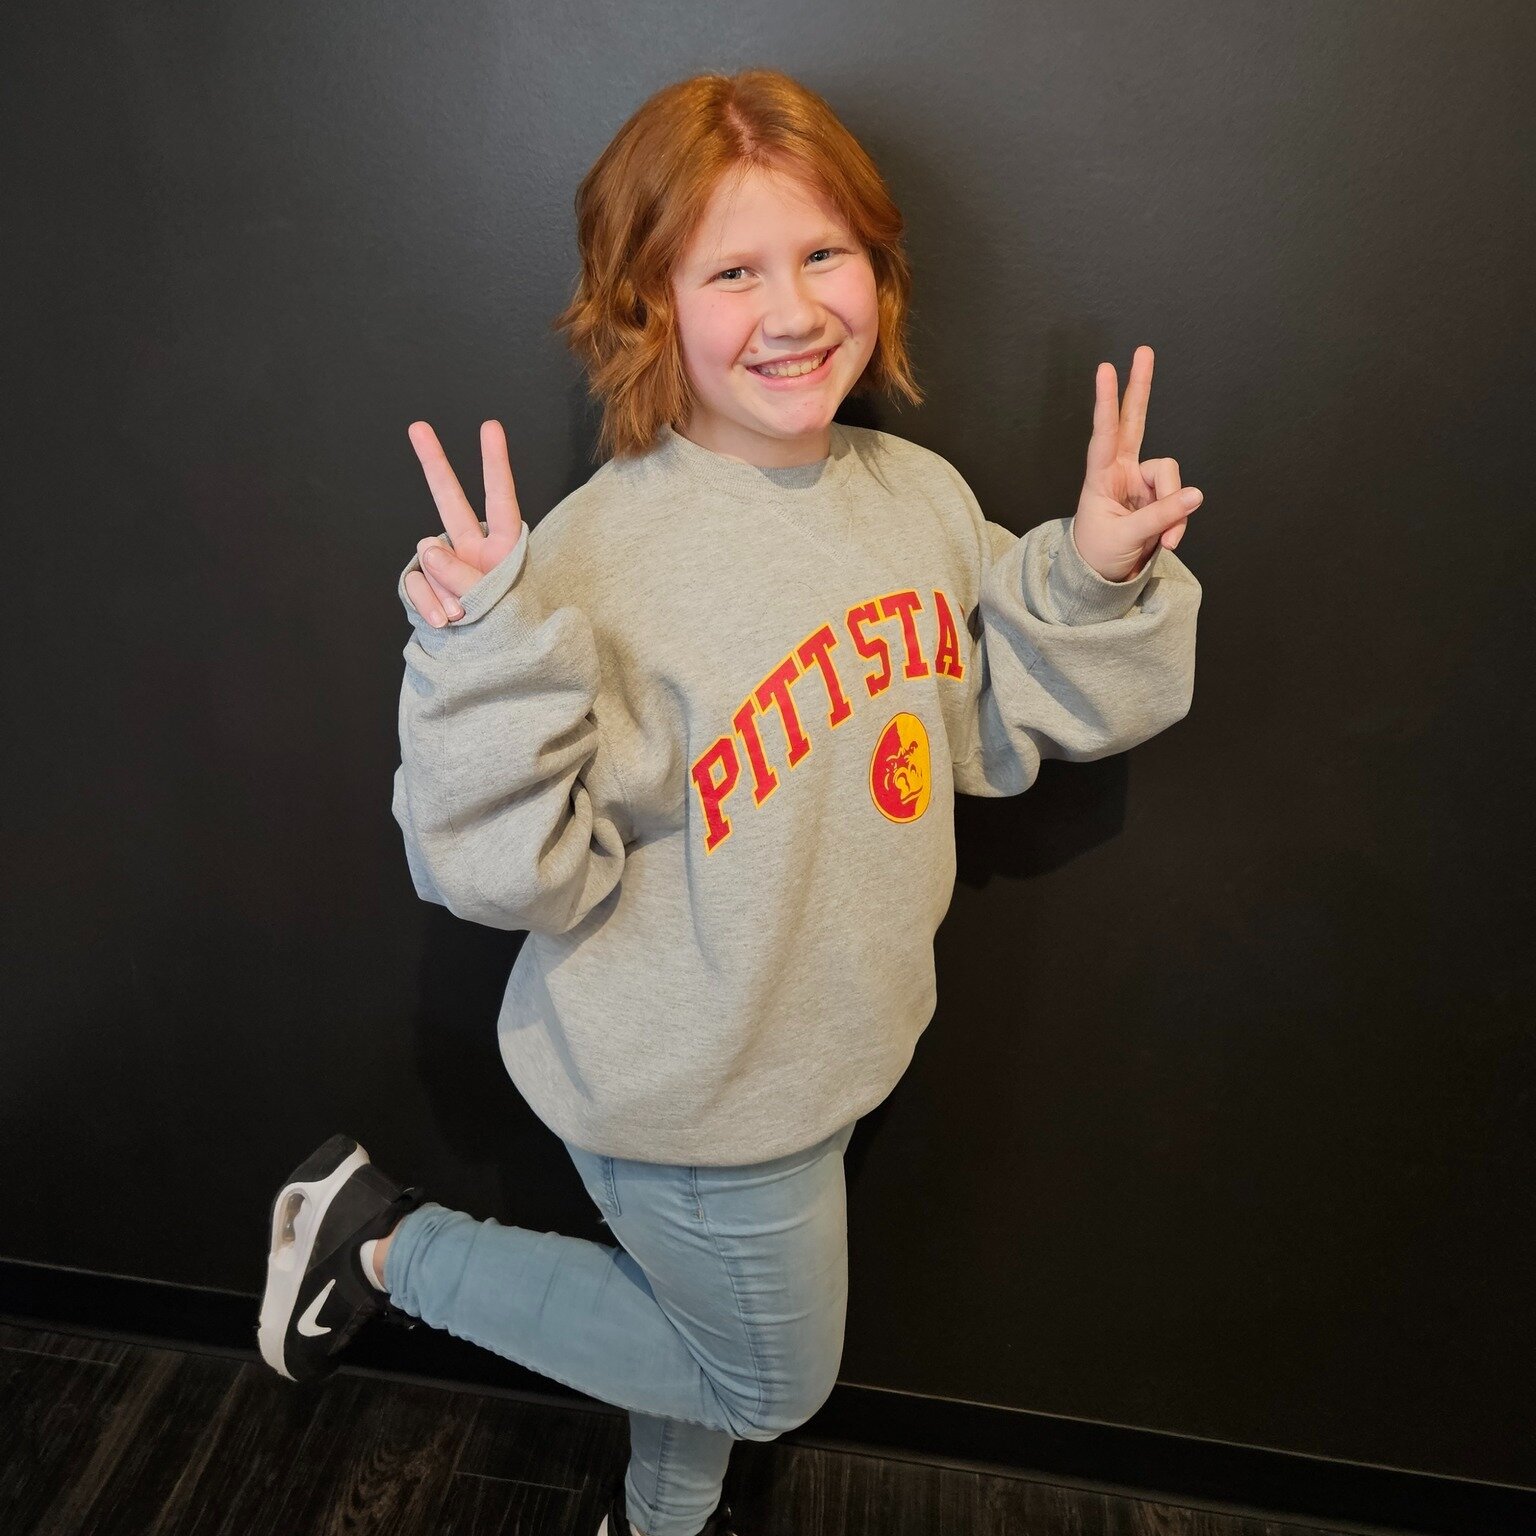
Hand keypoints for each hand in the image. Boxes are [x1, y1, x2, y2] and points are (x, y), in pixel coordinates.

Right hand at [404, 419, 524, 626]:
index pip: (500, 498)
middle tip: (418, 426)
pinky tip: (443, 622)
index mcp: (503, 547)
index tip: (489, 427)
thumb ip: (462, 572)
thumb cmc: (507, 632)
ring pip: (431, 561)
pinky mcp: (424, 585)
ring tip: (465, 619)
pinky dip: (427, 604)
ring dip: (445, 591)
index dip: (494, 463)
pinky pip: (416, 584)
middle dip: (434, 464)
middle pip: (450, 500)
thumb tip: (426, 547)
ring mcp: (445, 566)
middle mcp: (472, 549)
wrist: (489, 667)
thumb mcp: (495, 600)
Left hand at [1072, 345, 1202, 583]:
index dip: (1106, 402)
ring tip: (1166, 540)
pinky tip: (1168, 540)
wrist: (1102, 576)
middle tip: (1144, 350)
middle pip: (1134, 421)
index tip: (1105, 370)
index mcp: (1101, 476)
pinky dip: (1178, 522)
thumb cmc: (1100, 554)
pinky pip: (1181, 499)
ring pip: (1172, 477)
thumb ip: (1161, 516)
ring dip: (1174, 511)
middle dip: (1140, 387)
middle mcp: (1122, 471)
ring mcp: (1142, 481)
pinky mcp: (1160, 495)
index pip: (1104, 433)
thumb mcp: (1127, 538)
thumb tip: (1196, 495)